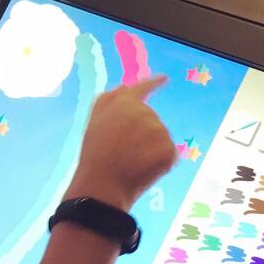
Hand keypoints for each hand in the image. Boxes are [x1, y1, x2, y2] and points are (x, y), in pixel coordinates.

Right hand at [66, 74, 177, 211]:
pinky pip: (169, 155)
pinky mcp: (168, 148)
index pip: (143, 88)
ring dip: (149, 150)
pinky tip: (143, 170)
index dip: (153, 83)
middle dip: (141, 135)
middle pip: (151, 121)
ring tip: (131, 162)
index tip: (165, 78)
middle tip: (123, 152)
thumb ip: (108, 100)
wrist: (102, 184)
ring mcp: (158, 130)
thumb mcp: (94, 122)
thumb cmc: (95, 155)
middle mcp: (144, 111)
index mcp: (125, 102)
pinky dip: (159, 164)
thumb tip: (125, 87)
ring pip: (160, 138)